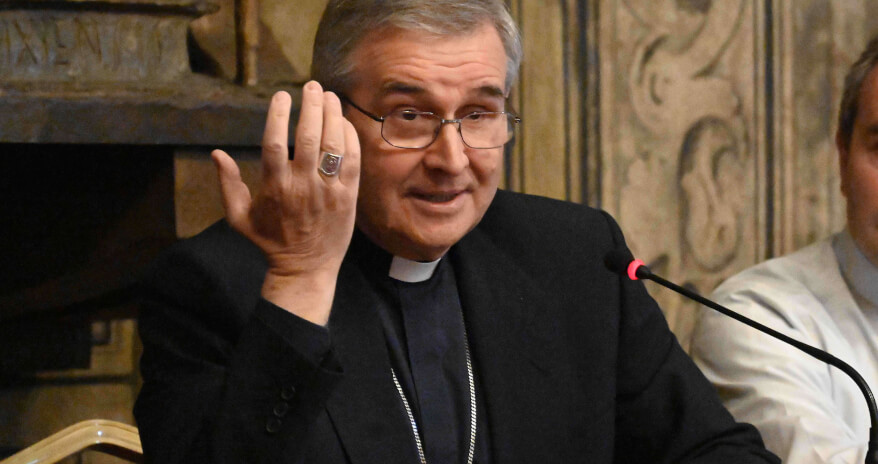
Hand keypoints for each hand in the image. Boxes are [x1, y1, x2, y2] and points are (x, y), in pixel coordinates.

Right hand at [211, 81, 359, 324]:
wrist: (306, 269)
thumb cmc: (270, 241)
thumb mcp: (240, 217)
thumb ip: (228, 184)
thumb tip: (216, 153)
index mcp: (275, 188)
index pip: (275, 143)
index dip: (278, 116)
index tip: (282, 96)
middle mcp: (303, 186)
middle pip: (309, 137)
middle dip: (312, 106)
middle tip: (312, 86)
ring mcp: (329, 191)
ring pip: (334, 145)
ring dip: (333, 115)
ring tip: (329, 96)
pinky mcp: (349, 197)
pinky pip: (353, 161)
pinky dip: (350, 139)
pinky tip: (344, 122)